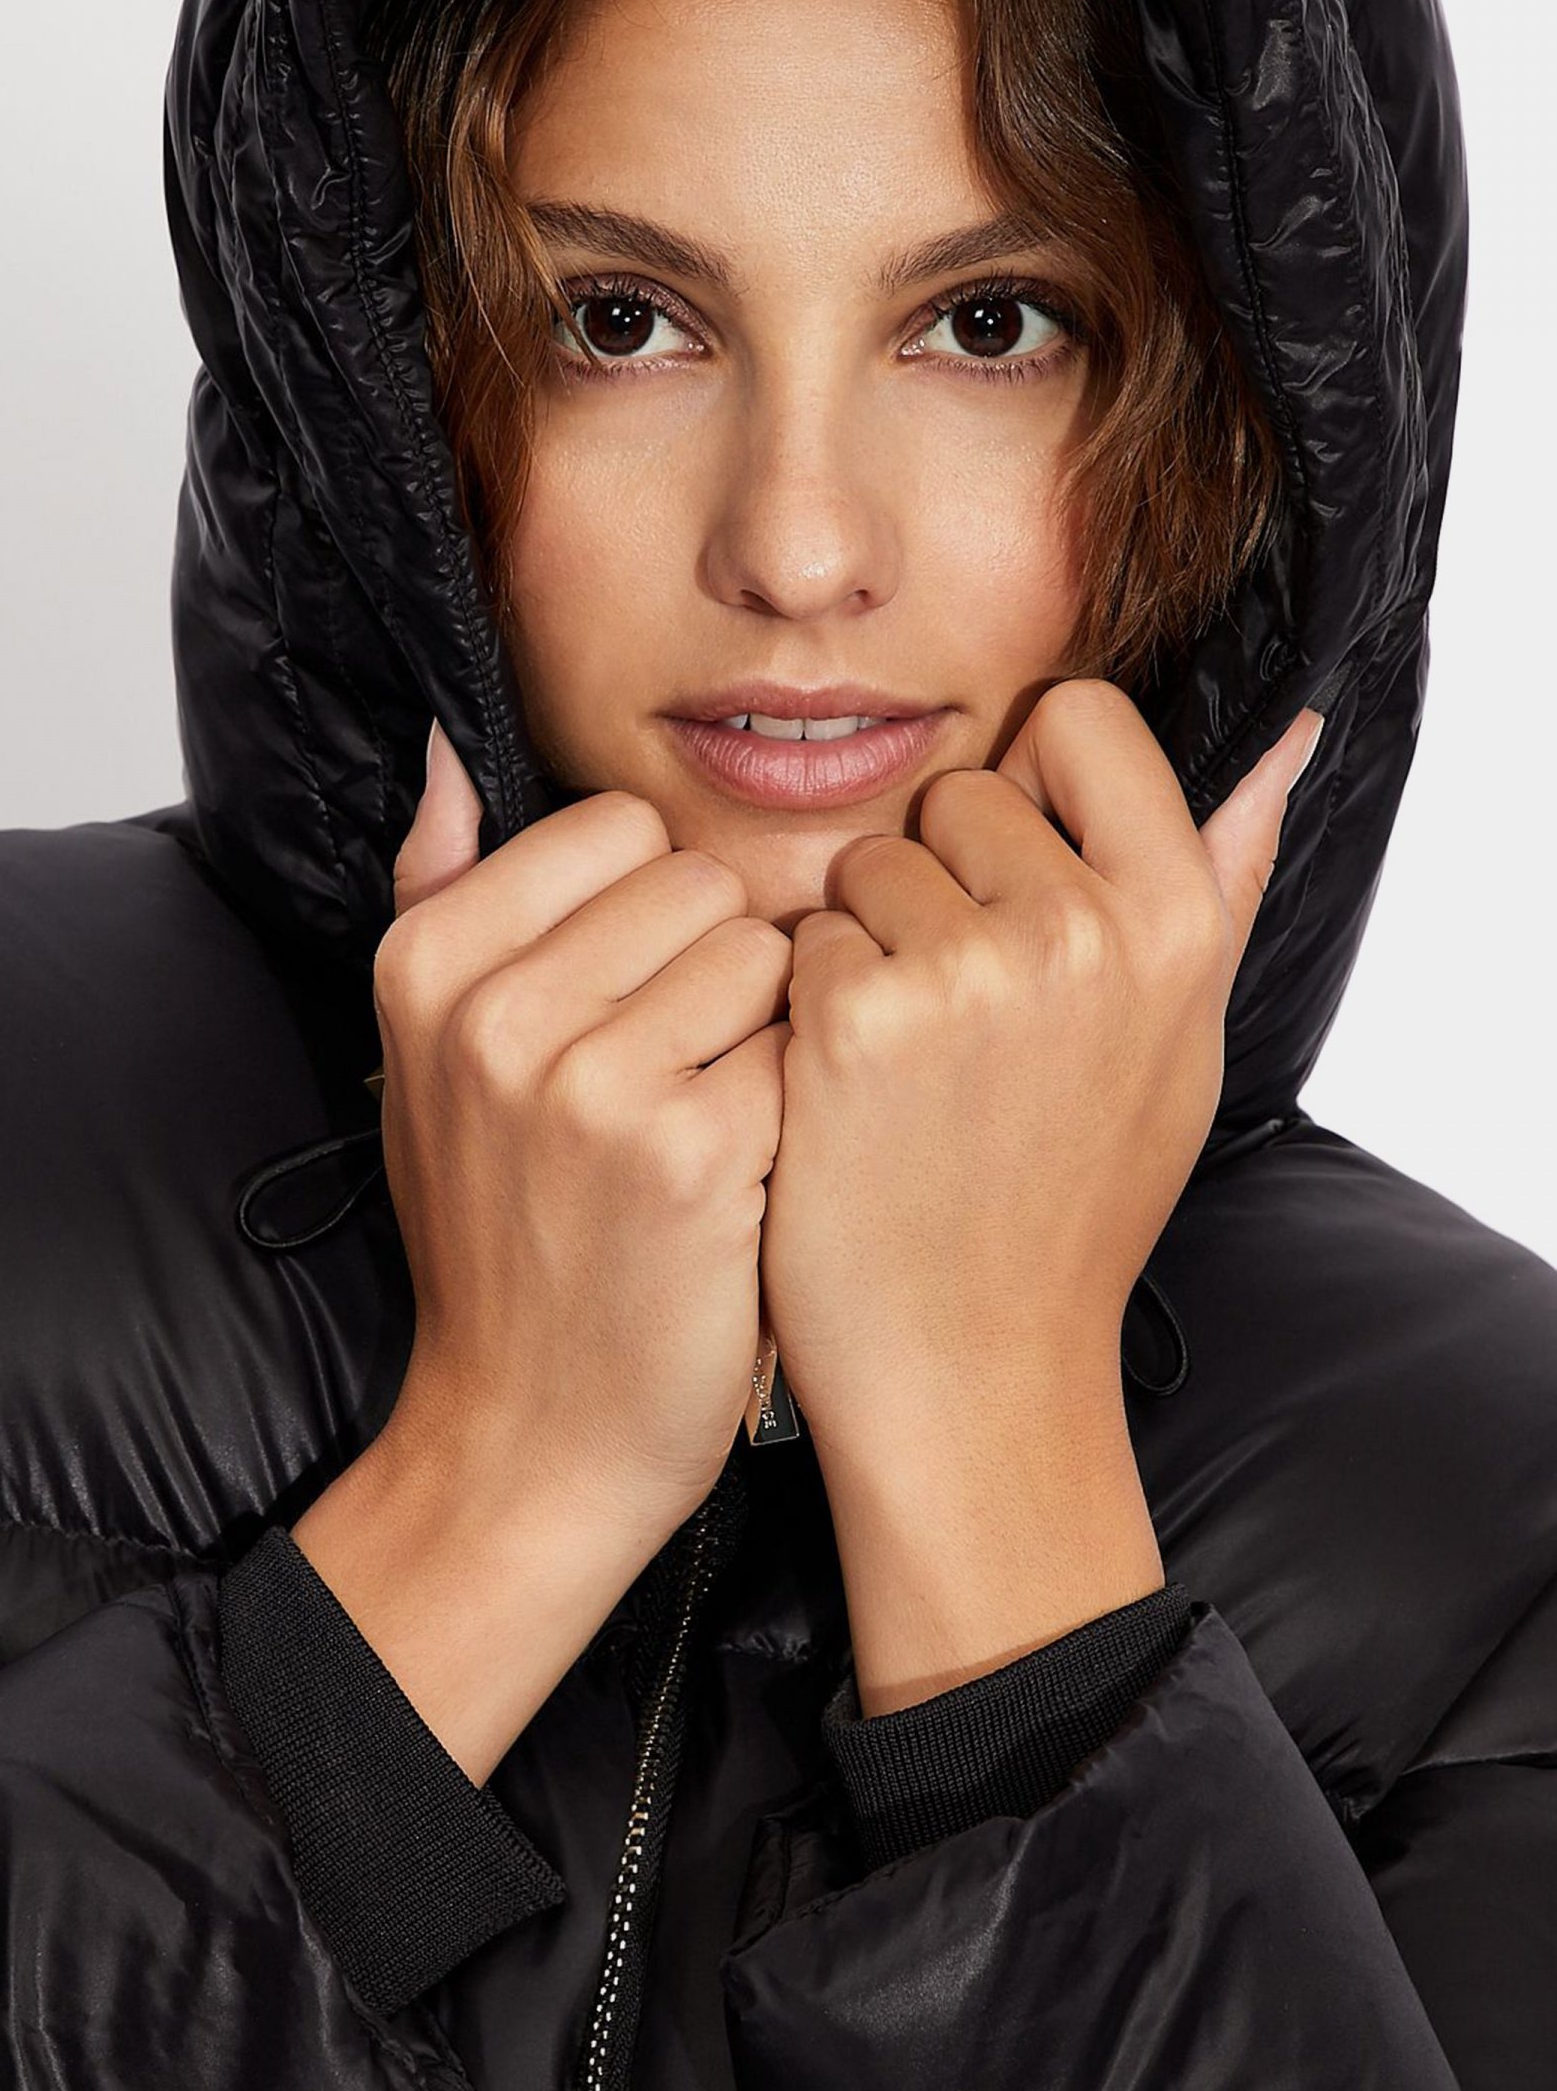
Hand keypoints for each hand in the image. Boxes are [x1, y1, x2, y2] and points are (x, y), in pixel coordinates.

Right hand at [372, 719, 791, 1553]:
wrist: (527, 1441)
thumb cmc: (499, 1238)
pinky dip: (801, 1112)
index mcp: (427, 962)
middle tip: (671, 1084)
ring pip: (768, 955)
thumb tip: (448, 746)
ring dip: (768, 1037)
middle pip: (702, 883)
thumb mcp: (425, 1062)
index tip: (621, 1012)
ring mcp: (590, 1081)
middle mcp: (494, 1009)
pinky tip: (748, 1182)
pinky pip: (809, 1049)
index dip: (650, 918)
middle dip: (715, 972)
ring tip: (709, 1129)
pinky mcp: (695, 1153)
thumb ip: (437, 891)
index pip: (618, 828)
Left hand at [756, 676, 1324, 1704]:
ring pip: (870, 862)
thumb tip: (1285, 741)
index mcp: (1176, 920)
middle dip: (943, 879)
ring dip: (867, 942)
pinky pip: (804, 934)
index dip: (1034, 786)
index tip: (1020, 873)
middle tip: (963, 1016)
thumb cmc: (1075, 1207)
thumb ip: (1223, 881)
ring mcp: (964, 971)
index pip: (1080, 720)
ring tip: (909, 1064)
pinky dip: (807, 1003)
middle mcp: (1081, 929)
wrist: (971, 1369)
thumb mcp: (1181, 1043)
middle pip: (963, 792)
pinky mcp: (852, 1017)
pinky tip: (846, 1093)